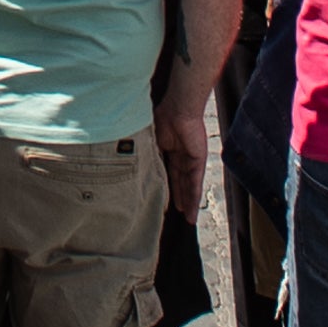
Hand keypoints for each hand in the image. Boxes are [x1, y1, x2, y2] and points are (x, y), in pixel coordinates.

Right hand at [156, 88, 208, 223]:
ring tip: (188, 218)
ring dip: (188, 202)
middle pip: (180, 181)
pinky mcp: (198, 161)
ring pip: (189, 185)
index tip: (162, 198)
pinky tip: (192, 210)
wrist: (179, 108)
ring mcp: (191, 159)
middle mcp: (181, 155)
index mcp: (169, 148)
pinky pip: (196, 183)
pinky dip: (194, 197)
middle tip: (178, 213)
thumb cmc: (163, 116)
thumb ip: (146, 151)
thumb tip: (128, 161)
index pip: (168, 171)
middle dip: (180, 197)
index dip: (167, 185)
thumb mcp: (150, 138)